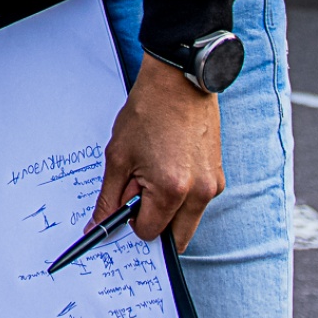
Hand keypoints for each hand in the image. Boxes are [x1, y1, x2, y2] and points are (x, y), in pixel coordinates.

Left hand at [93, 56, 225, 250]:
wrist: (178, 81)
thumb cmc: (148, 112)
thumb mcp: (118, 156)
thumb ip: (109, 197)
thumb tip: (99, 226)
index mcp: (172, 192)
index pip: (149, 233)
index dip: (132, 220)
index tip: (124, 203)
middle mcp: (200, 194)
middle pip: (175, 236)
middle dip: (154, 222)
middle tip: (138, 191)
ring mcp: (214, 185)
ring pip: (187, 219)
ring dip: (168, 208)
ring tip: (152, 171)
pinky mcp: (218, 175)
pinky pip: (197, 201)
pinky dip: (181, 194)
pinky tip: (167, 164)